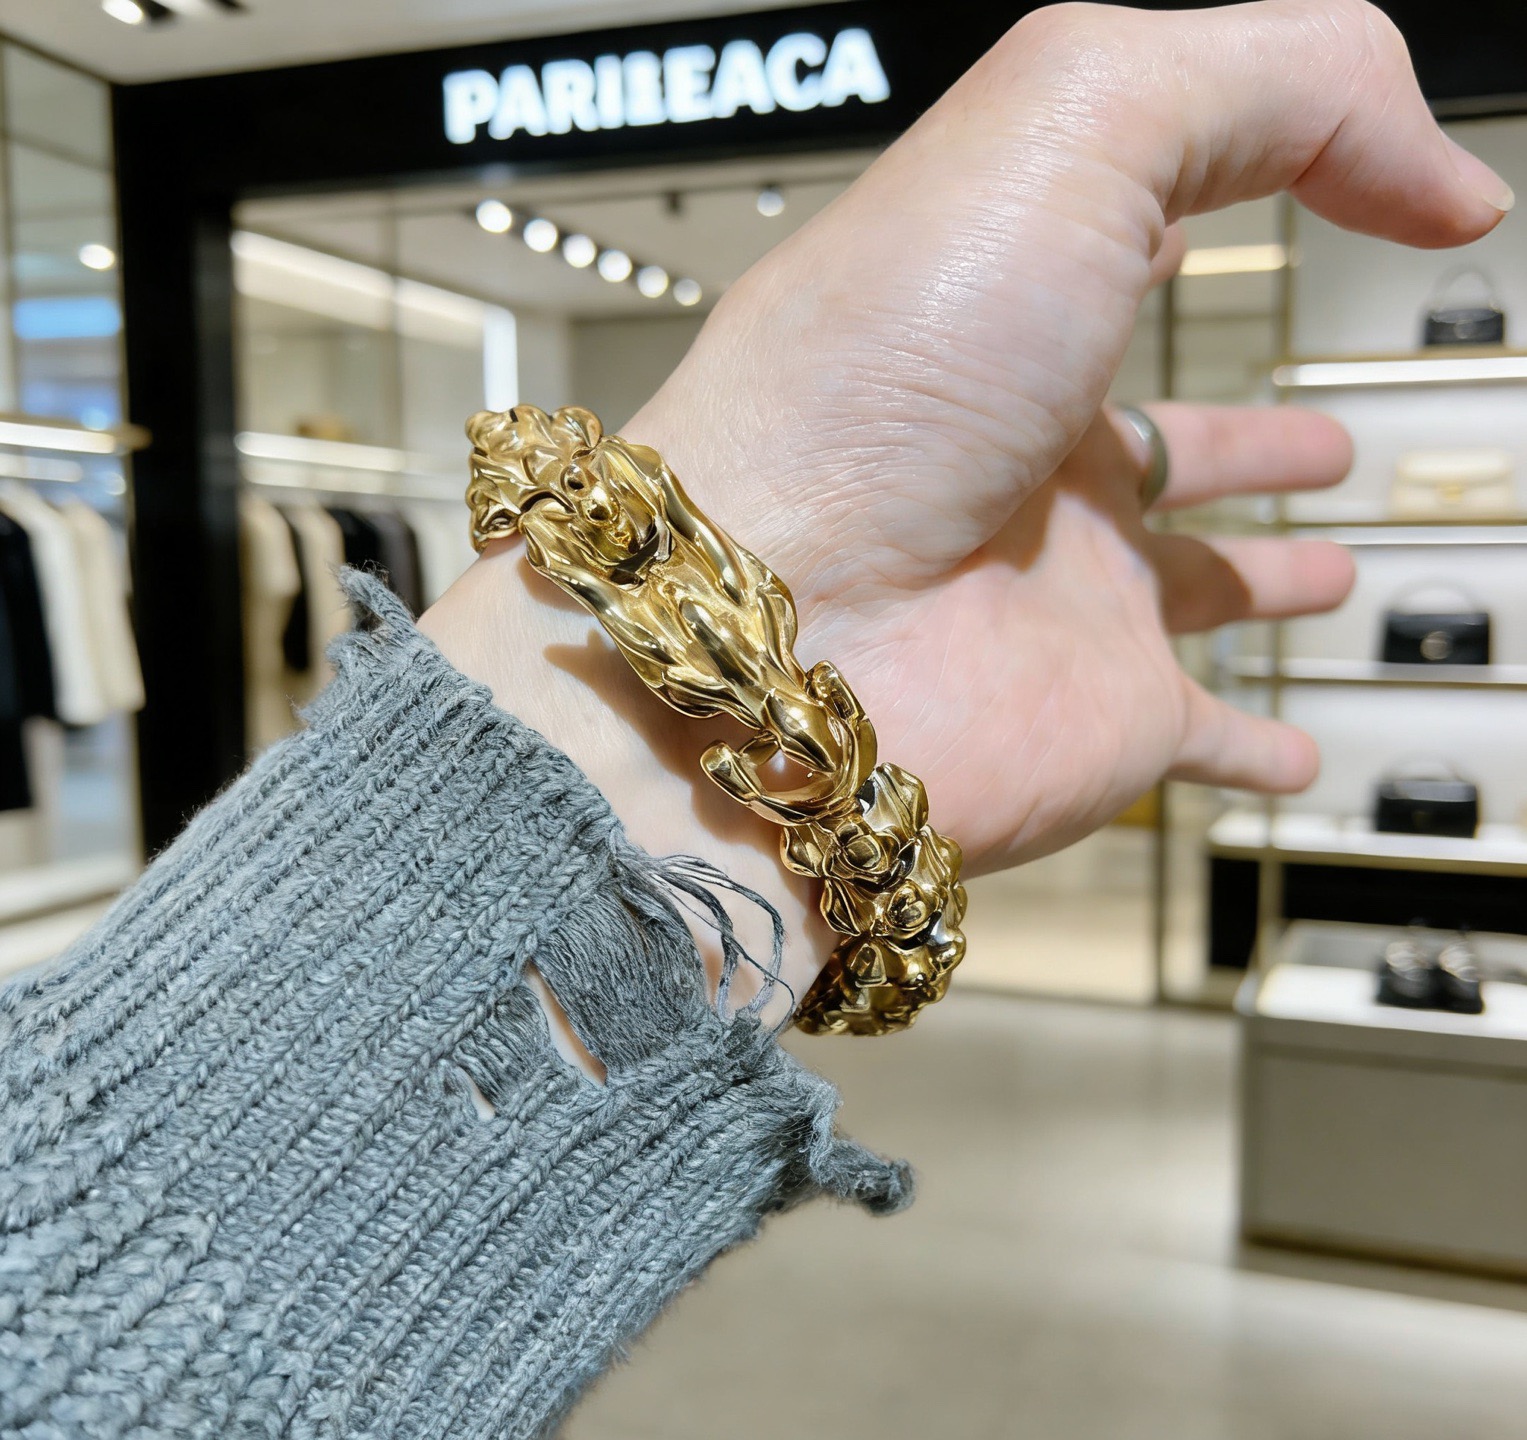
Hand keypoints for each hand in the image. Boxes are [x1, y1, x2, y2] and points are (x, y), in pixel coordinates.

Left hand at [422, 0, 1509, 1016]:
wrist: (782, 624)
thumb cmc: (876, 378)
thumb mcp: (1072, 126)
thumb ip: (1279, 88)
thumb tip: (1444, 175)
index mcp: (1004, 314)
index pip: (1106, 255)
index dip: (1183, 214)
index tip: (1260, 203)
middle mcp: (1022, 461)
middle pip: (1152, 439)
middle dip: (1242, 436)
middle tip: (1318, 441)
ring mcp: (1058, 598)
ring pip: (1179, 584)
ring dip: (1254, 574)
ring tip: (1326, 564)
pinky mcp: (1096, 723)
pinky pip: (1195, 743)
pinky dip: (1251, 750)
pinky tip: (1287, 754)